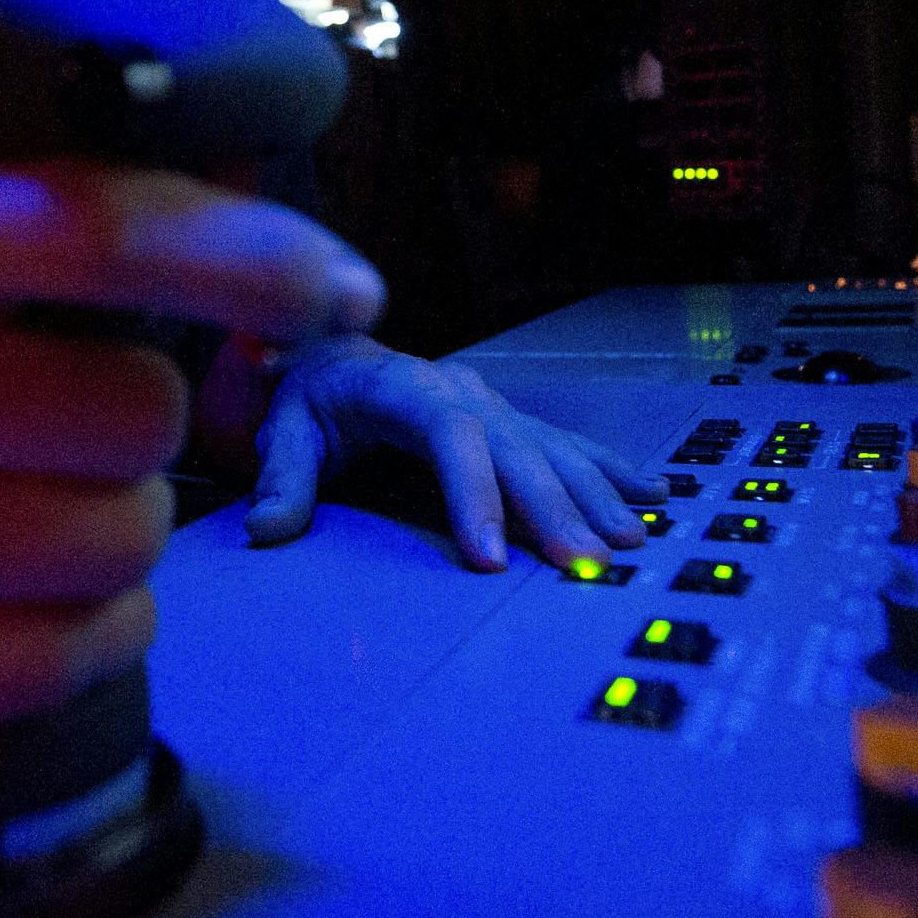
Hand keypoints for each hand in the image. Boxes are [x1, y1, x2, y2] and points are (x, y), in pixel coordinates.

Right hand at [0, 0, 387, 732]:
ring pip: (122, 539)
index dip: (251, 254)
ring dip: (121, 517)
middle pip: (138, 413)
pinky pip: (78, 652)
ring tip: (38, 487)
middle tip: (79, 402)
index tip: (348, 286)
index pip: (95, 229)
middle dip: (147, 408)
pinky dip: (91, 622)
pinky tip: (18, 580)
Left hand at [242, 337, 666, 571]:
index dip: (472, 492)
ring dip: (593, 493)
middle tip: (579, 563)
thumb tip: (267, 530)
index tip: (488, 555)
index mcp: (403, 387)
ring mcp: (493, 403)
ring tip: (627, 541)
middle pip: (515, 447)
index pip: (449, 435)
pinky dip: (610, 470)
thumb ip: (280, 479)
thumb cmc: (311, 397)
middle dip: (550, 507)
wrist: (336, 353)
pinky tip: (651, 495)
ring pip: (552, 446)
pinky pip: (567, 443)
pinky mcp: (512, 420)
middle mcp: (460, 389)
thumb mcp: (285, 429)